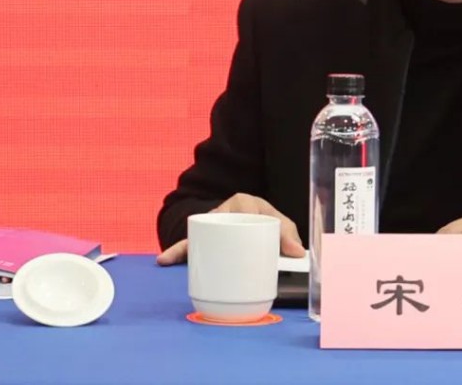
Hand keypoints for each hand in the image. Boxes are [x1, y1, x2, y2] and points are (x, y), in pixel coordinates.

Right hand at [156, 193, 305, 265]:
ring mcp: (211, 226)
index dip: (254, 220)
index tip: (263, 240)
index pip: (248, 206)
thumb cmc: (262, 221)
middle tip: (223, 253)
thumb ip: (288, 234)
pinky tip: (163, 260)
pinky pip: (188, 245)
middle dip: (216, 234)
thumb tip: (298, 254)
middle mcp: (224, 211)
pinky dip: (177, 252)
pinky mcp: (202, 240)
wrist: (246, 222)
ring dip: (188, 245)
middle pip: (220, 220)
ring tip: (172, 257)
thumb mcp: (278, 222)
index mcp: (245, 202)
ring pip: (200, 233)